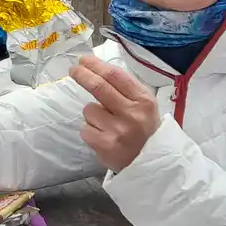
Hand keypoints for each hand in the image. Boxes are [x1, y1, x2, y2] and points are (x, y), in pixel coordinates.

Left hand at [69, 55, 160, 171]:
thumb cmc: (144, 129)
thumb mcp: (144, 106)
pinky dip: (90, 130)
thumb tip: (96, 70)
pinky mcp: (105, 146)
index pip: (115, 76)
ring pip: (89, 110)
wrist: (152, 164)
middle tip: (74, 70)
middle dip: (83, 75)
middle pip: (99, 87)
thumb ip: (125, 89)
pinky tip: (104, 136)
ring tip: (107, 124)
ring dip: (92, 113)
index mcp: (144, 101)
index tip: (84, 60)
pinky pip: (85, 129)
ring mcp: (118, 131)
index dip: (96, 65)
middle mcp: (132, 114)